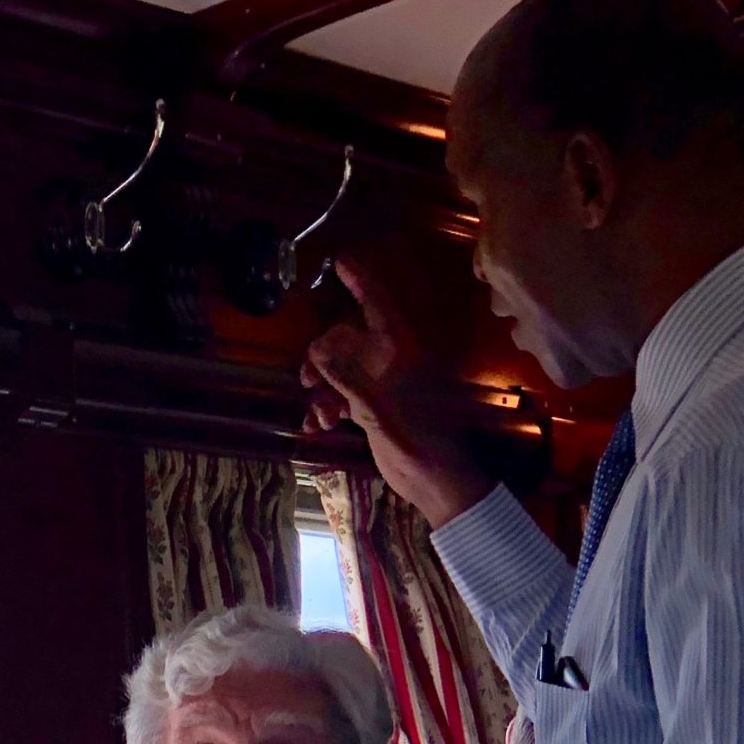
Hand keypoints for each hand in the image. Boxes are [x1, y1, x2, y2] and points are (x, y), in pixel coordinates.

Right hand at [301, 259, 496, 528]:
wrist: (437, 483)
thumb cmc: (416, 444)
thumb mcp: (376, 409)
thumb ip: (347, 376)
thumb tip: (319, 345)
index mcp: (399, 352)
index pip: (377, 304)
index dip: (360, 281)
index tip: (340, 260)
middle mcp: (392, 361)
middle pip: (348, 340)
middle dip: (322, 358)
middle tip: (307, 381)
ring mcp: (385, 384)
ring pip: (342, 370)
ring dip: (324, 391)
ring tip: (320, 417)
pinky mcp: (378, 407)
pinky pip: (346, 395)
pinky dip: (330, 407)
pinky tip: (319, 426)